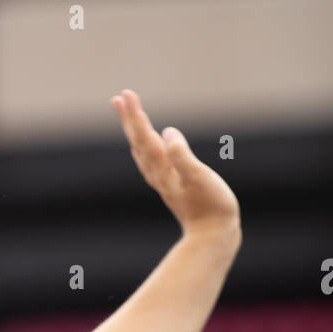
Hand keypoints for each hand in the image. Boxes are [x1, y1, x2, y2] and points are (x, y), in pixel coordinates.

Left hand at [110, 88, 240, 241]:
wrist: (213, 237)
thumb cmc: (211, 207)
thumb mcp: (198, 178)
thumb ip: (181, 155)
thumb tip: (168, 132)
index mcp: (163, 169)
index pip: (145, 136)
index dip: (135, 115)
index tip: (126, 95)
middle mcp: (158, 174)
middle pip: (138, 141)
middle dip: (129, 119)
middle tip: (119, 98)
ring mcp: (163, 181)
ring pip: (142, 151)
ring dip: (135, 131)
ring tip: (128, 115)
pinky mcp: (171, 186)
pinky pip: (152, 161)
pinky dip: (146, 147)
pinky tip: (150, 145)